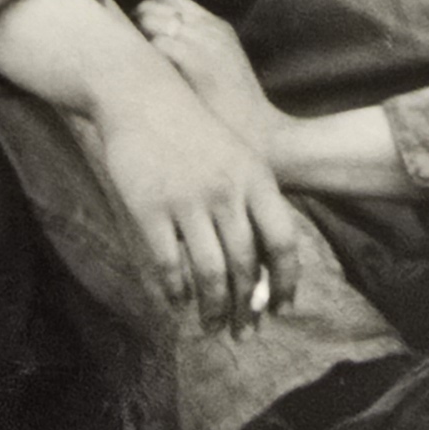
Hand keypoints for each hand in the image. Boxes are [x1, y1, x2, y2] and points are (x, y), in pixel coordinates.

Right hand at [85, 73, 318, 336]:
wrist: (143, 95)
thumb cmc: (194, 132)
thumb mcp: (238, 159)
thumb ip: (253, 206)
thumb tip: (266, 266)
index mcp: (256, 179)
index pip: (283, 242)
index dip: (285, 282)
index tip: (280, 310)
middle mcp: (227, 192)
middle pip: (246, 266)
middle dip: (246, 308)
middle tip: (243, 334)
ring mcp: (188, 201)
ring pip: (209, 273)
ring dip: (213, 310)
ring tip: (212, 328)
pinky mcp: (150, 208)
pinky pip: (169, 264)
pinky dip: (176, 291)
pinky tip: (178, 304)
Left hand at [134, 0, 281, 149]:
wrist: (259, 130)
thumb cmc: (233, 106)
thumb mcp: (219, 65)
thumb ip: (195, 49)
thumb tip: (156, 44)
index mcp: (216, 26)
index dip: (148, 9)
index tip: (140, 33)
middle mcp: (210, 28)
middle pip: (156, 4)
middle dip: (138, 21)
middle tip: (132, 49)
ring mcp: (205, 42)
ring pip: (154, 20)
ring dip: (140, 37)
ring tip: (138, 62)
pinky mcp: (199, 63)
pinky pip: (160, 44)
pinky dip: (146, 55)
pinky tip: (145, 74)